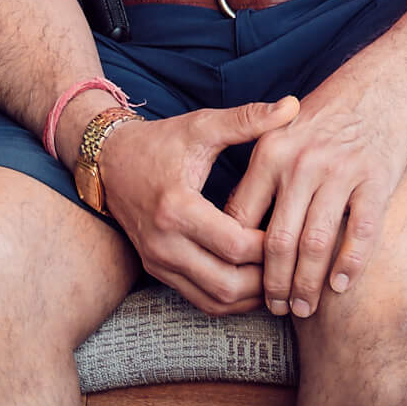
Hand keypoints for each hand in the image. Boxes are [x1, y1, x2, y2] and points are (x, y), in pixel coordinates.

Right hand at [94, 97, 298, 314]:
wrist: (111, 161)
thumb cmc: (161, 141)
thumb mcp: (203, 126)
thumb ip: (248, 119)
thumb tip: (292, 105)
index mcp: (178, 208)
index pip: (235, 245)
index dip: (271, 245)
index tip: (295, 230)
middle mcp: (164, 244)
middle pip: (227, 284)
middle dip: (266, 278)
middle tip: (295, 260)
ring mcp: (158, 263)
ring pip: (214, 301)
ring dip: (250, 295)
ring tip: (281, 274)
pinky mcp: (157, 271)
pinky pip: (200, 299)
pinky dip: (230, 297)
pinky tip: (255, 280)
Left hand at [222, 54, 406, 317]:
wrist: (378, 89)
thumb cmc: (323, 120)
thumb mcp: (278, 138)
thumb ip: (258, 181)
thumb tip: (233, 232)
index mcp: (270, 154)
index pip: (244, 221)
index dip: (241, 260)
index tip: (243, 284)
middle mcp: (301, 164)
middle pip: (279, 241)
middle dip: (274, 285)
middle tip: (276, 309)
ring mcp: (340, 172)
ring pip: (317, 244)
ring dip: (308, 285)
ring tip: (304, 308)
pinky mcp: (375, 179)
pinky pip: (360, 232)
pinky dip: (350, 264)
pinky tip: (340, 286)